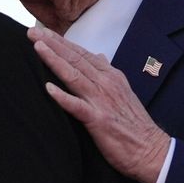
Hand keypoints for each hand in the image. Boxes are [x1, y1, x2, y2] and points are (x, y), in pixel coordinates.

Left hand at [28, 27, 169, 182]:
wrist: (151, 150)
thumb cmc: (134, 124)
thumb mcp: (123, 92)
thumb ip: (108, 73)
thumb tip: (100, 56)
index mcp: (111, 76)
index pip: (82, 54)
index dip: (61, 42)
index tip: (43, 32)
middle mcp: (106, 83)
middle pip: (75, 59)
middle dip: (52, 44)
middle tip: (32, 32)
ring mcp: (102, 101)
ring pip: (74, 75)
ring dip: (54, 60)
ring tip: (37, 48)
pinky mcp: (99, 120)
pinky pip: (78, 106)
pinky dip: (63, 97)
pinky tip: (48, 88)